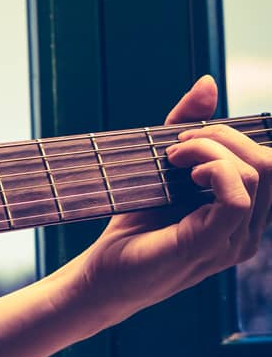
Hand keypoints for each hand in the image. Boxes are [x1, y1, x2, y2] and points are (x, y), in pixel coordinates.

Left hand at [66, 74, 271, 328]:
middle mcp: (249, 230)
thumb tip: (209, 83)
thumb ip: (186, 127)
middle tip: (177, 144)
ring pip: (256, 172)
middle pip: (269, 162)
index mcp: (245, 213)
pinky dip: (213, 168)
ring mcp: (234, 242)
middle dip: (224, 135)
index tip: (185, 136)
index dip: (235, 137)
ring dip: (212, 147)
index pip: (269, 163)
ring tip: (172, 157)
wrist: (101, 274)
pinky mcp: (210, 245)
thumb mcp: (162, 166)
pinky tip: (184, 173)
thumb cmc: (134, 223)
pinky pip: (237, 196)